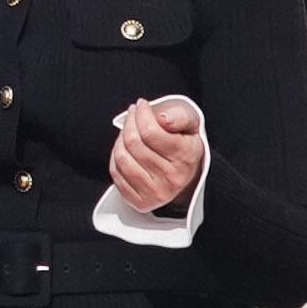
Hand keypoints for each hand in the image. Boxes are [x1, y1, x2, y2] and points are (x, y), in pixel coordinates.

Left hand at [108, 93, 206, 216]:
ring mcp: (155, 193)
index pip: (151, 131)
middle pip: (134, 143)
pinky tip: (124, 149)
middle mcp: (172, 178)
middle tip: (132, 114)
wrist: (187, 177)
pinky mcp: (140, 202)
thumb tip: (161, 118)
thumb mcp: (191, 125)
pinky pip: (116, 174)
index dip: (141, 114)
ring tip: (128, 130)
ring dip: (120, 138)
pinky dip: (115, 157)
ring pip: (122, 158)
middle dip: (130, 123)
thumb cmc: (184, 144)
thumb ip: (179, 116)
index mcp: (186, 157)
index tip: (141, 105)